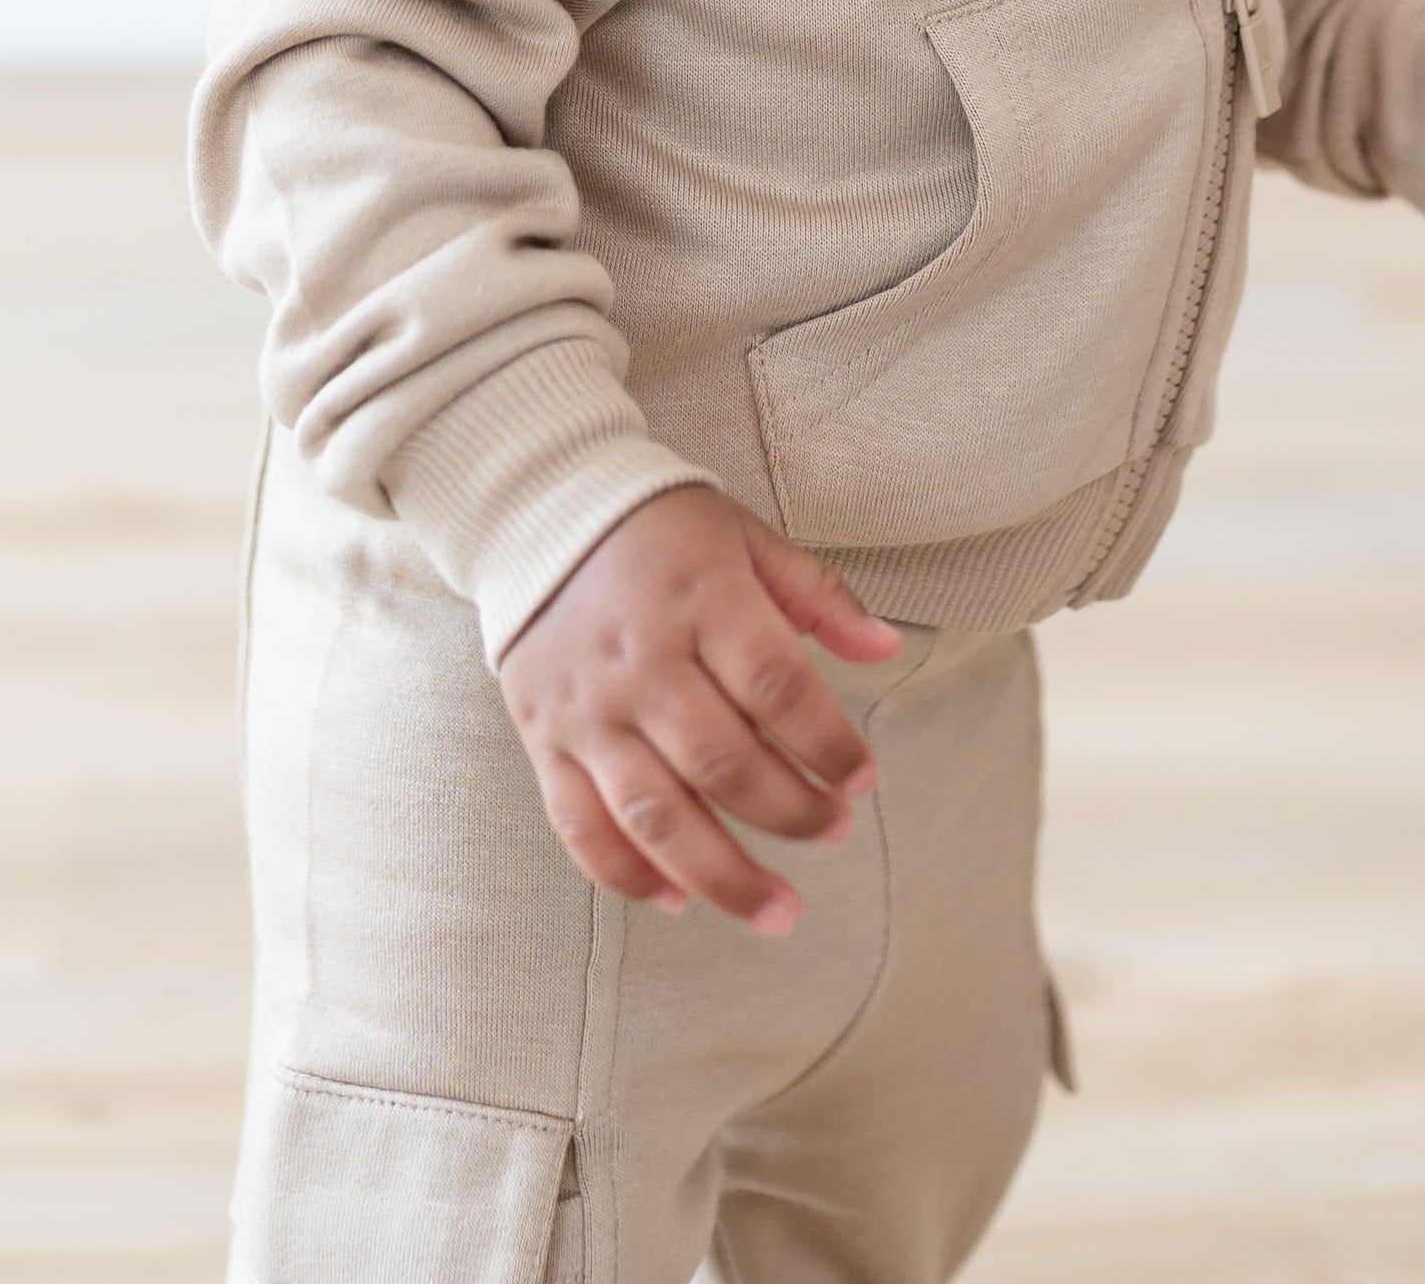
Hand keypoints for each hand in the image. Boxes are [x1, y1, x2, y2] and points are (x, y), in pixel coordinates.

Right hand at [498, 484, 901, 933]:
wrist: (538, 514)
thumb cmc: (660, 529)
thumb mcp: (746, 537)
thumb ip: (817, 595)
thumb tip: (887, 647)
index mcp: (701, 600)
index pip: (776, 687)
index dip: (828, 743)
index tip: (863, 777)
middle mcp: (642, 661)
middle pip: (722, 762)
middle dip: (790, 813)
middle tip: (834, 831)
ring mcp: (588, 709)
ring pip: (654, 814)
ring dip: (722, 875)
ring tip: (778, 911)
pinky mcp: (545, 739)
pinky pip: (581, 826)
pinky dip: (627, 875)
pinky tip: (678, 900)